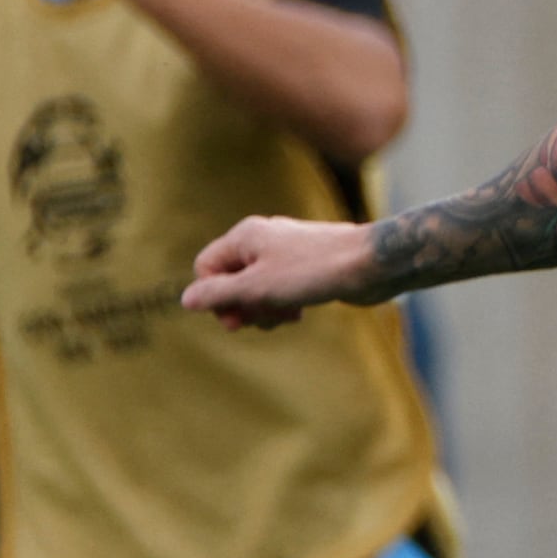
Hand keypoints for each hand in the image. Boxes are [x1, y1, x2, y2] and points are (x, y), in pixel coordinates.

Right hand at [185, 213, 380, 328]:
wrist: (370, 264)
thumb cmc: (313, 271)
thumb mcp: (259, 287)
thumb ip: (220, 294)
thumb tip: (186, 300)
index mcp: (244, 237)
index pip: (206, 268)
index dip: (214, 297)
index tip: (235, 318)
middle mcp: (261, 240)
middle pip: (229, 281)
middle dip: (241, 307)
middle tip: (261, 321)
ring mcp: (284, 253)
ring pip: (255, 289)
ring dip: (263, 310)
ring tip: (285, 317)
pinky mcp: (304, 268)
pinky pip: (278, 291)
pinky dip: (282, 305)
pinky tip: (298, 314)